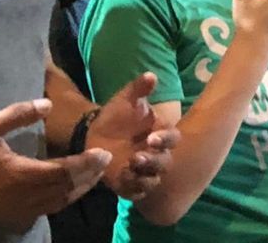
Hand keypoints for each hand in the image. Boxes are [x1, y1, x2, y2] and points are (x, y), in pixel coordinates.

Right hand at [0, 99, 110, 228]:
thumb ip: (18, 114)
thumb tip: (47, 104)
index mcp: (19, 173)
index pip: (62, 171)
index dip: (85, 164)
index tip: (103, 153)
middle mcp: (23, 195)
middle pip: (66, 188)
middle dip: (89, 174)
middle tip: (106, 160)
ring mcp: (20, 208)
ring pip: (60, 201)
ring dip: (81, 187)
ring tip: (96, 172)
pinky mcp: (16, 214)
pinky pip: (49, 209)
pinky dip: (66, 198)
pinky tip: (74, 187)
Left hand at [87, 73, 180, 201]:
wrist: (95, 134)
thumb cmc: (117, 115)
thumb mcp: (126, 99)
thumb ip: (139, 89)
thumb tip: (151, 75)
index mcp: (160, 133)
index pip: (172, 138)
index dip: (165, 139)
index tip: (151, 137)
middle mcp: (156, 154)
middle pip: (165, 162)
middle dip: (153, 161)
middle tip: (137, 156)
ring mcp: (143, 171)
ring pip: (153, 179)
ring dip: (144, 176)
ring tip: (129, 168)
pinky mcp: (129, 184)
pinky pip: (137, 192)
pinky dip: (133, 188)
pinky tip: (123, 179)